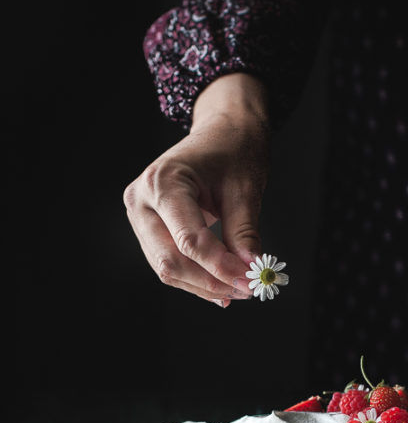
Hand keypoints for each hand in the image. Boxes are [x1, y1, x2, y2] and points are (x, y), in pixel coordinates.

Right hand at [124, 74, 270, 305]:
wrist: (222, 132)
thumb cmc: (233, 151)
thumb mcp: (245, 190)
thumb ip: (244, 233)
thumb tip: (250, 272)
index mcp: (163, 182)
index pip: (189, 240)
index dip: (220, 267)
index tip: (251, 282)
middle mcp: (142, 200)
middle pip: (171, 260)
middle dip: (210, 281)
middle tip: (246, 290)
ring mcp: (140, 215)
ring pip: (167, 268)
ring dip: (203, 285)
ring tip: (238, 290)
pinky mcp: (148, 228)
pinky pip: (169, 263)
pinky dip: (196, 278)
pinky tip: (222, 287)